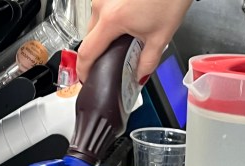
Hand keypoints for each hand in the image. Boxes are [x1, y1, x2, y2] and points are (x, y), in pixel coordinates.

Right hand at [77, 0, 193, 82]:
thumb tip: (139, 75)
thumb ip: (148, 61)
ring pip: (96, 21)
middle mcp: (102, 4)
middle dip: (98, 52)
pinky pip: (102, 9)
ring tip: (124, 38)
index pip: (87, 52)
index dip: (84, 70)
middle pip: (89, 37)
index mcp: (112, 20)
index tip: (86, 79)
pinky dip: (110, 19)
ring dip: (105, 34)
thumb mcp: (161, 36)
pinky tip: (127, 20)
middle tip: (111, 62)